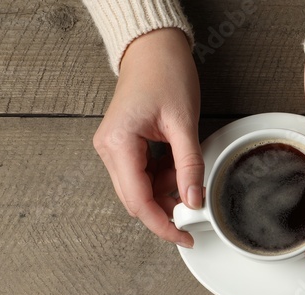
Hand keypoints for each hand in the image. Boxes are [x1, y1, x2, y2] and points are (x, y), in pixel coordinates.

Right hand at [94, 28, 203, 247]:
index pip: (138, 201)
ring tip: (188, 175)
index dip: (162, 224)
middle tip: (194, 212)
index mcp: (118, 143)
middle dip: (165, 210)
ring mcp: (113, 148)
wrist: (152, 49)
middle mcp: (109, 149)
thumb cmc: (164, 74)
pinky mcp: (122, 147)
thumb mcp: (184, 123)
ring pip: (139, 190)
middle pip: (135, 200)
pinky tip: (177, 168)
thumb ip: (190, 166)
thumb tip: (194, 200)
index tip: (184, 236)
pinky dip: (162, 179)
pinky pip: (141, 176)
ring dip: (165, 193)